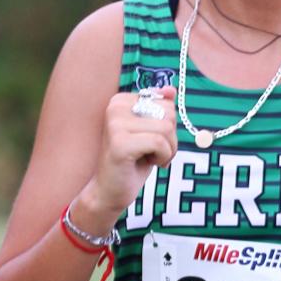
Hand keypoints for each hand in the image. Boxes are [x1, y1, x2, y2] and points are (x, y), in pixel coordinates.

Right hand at [82, 86, 177, 216]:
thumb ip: (159, 109)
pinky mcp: (120, 143)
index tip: (153, 141)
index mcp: (121, 100)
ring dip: (168, 150)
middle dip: (171, 138)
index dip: (168, 126)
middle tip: (154, 153)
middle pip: (168, 113)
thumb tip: (171, 89)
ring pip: (167, 128)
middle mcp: (115, 107)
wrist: (109, 191)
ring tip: (151, 159)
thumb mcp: (149, 132)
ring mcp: (116, 124)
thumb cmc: (132, 162)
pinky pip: (160, 143)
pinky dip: (162, 157)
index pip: (166, 103)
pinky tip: (149, 164)